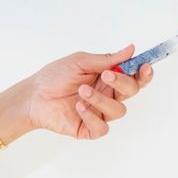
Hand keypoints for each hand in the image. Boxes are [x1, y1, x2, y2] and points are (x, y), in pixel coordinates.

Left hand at [22, 46, 150, 139]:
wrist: (34, 95)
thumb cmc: (55, 76)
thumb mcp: (80, 62)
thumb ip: (107, 59)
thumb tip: (131, 49)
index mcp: (108, 78)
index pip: (134, 77)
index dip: (143, 73)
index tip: (144, 66)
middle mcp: (108, 95)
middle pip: (132, 92)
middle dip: (123, 83)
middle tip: (106, 75)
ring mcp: (100, 113)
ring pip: (118, 110)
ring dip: (101, 99)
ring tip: (81, 91)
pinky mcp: (89, 128)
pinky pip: (102, 127)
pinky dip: (92, 115)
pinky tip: (78, 107)